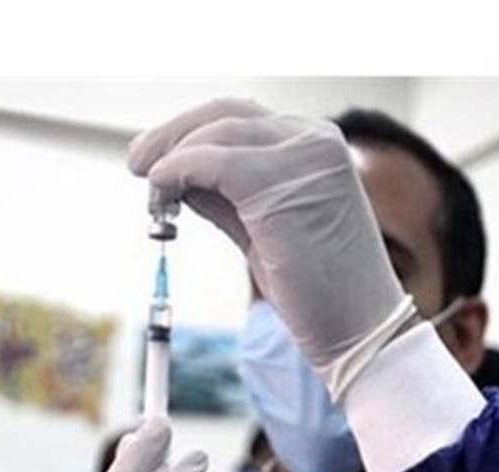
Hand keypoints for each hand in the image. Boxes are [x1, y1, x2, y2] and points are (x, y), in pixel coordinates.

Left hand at [129, 98, 415, 398]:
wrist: (360, 331)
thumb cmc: (319, 291)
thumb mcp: (265, 231)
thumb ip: (229, 198)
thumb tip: (180, 178)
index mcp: (317, 146)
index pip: (242, 118)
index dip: (191, 133)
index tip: (157, 158)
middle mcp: (315, 141)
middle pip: (225, 114)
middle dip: (172, 135)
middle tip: (138, 162)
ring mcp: (303, 158)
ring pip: (215, 134)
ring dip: (170, 155)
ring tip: (150, 187)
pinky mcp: (280, 185)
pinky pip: (211, 163)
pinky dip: (177, 171)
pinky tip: (162, 191)